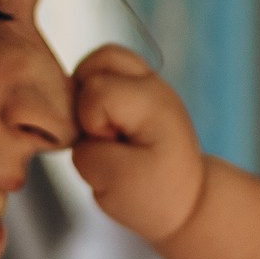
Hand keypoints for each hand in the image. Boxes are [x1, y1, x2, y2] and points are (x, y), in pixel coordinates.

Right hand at [72, 45, 206, 243]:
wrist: (186, 199)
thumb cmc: (153, 193)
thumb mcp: (113, 182)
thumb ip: (84, 150)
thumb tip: (73, 126)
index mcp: (152, 104)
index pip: (97, 90)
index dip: (91, 121)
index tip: (113, 146)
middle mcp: (153, 85)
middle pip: (101, 58)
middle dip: (87, 94)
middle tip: (104, 130)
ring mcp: (149, 84)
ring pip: (103, 60)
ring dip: (91, 89)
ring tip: (101, 121)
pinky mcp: (140, 90)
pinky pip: (108, 73)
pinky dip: (98, 93)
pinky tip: (107, 120)